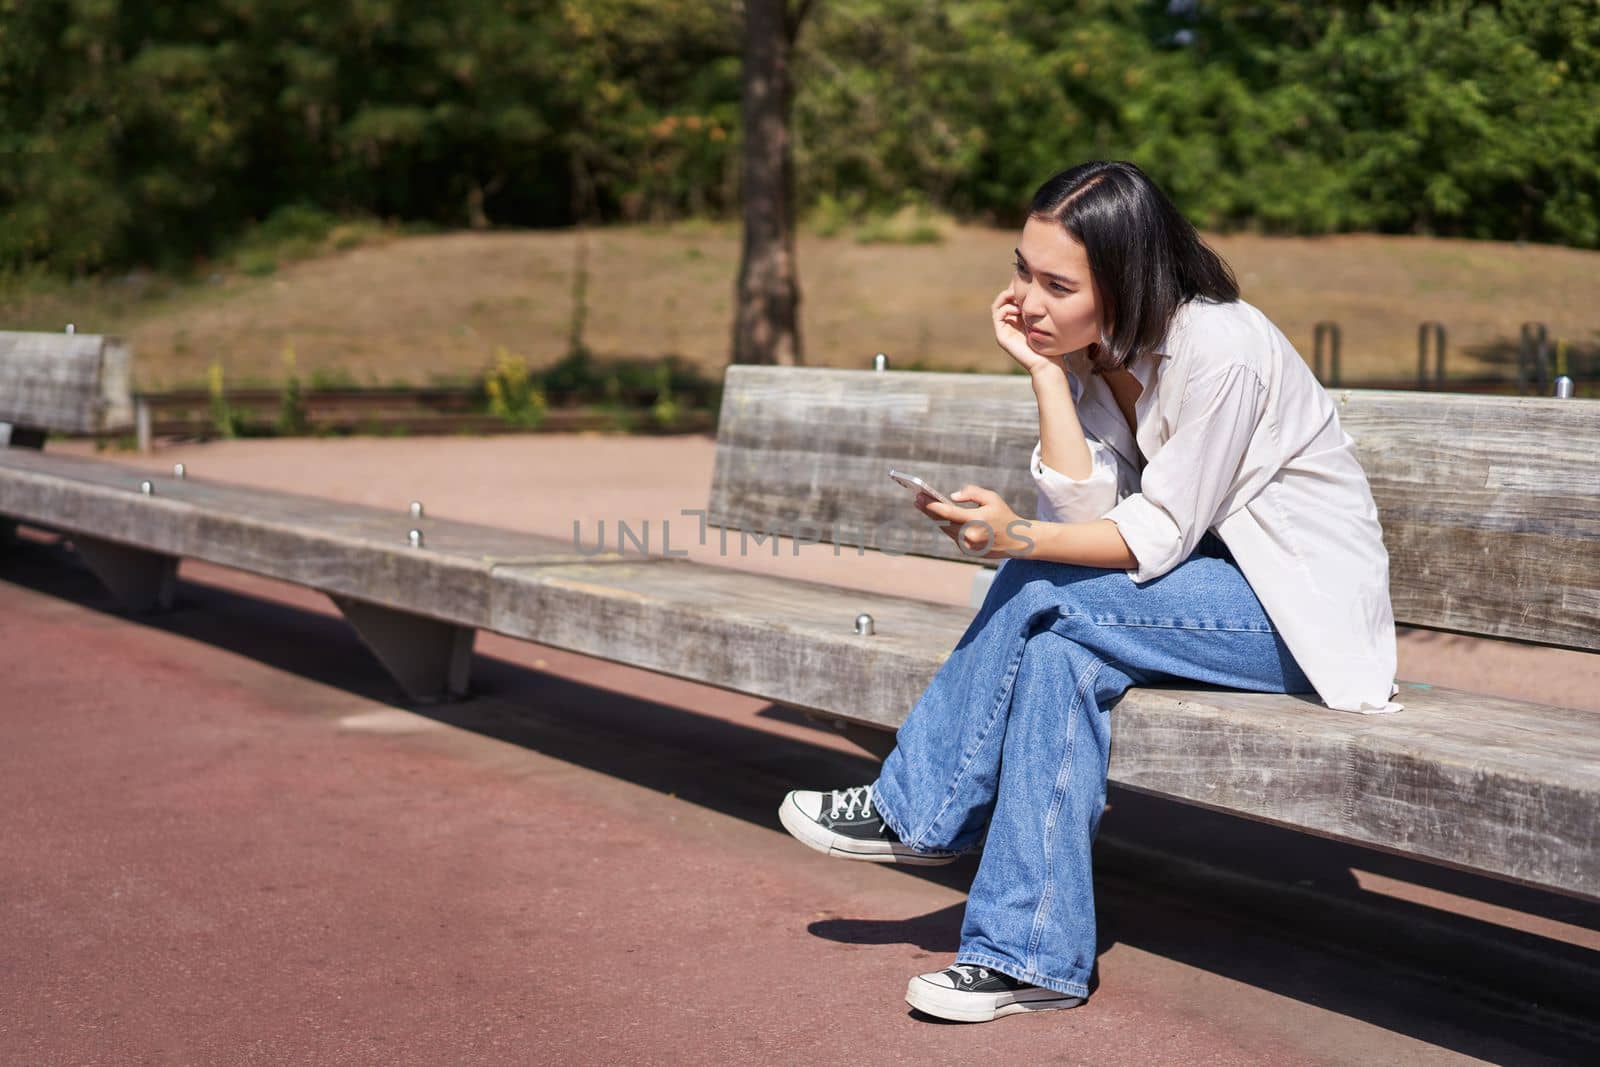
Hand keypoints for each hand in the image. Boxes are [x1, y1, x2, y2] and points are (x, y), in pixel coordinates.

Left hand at [915, 485, 1034, 558]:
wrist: (1017, 540)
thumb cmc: (1003, 515)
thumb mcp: (991, 498)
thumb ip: (972, 493)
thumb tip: (951, 497)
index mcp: (977, 521)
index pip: (949, 513)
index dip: (932, 505)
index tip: (920, 497)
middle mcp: (971, 536)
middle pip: (942, 522)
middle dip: (929, 510)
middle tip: (917, 499)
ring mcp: (968, 546)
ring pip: (946, 529)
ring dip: (935, 518)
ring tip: (923, 505)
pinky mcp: (967, 551)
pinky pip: (952, 535)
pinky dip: (946, 525)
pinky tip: (937, 516)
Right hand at [991, 289, 1061, 376]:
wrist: (1047, 363)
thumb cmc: (1050, 344)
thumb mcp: (1046, 320)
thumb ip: (1040, 308)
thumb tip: (1041, 289)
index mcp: (1019, 319)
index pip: (1012, 298)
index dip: (1016, 288)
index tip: (1028, 282)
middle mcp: (1010, 324)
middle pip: (1003, 300)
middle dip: (1011, 290)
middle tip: (1021, 286)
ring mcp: (1005, 330)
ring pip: (998, 306)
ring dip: (1006, 297)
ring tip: (1018, 295)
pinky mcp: (1002, 336)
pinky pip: (998, 315)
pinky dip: (1006, 308)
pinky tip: (1018, 309)